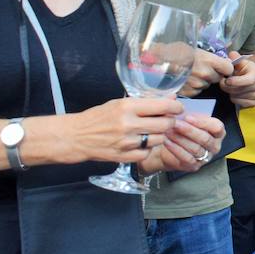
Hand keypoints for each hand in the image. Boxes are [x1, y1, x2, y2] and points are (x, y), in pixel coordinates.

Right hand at [57, 96, 181, 164]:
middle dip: (170, 122)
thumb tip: (171, 97)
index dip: (176, 107)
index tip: (178, 108)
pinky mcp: (124, 156)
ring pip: (159, 139)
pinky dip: (147, 148)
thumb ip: (146, 101)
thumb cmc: (99, 117)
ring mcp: (127, 142)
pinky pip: (147, 152)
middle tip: (167, 120)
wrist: (76, 136)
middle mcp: (128, 124)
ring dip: (159, 135)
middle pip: (165, 124)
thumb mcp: (120, 103)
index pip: (163, 106)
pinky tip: (140, 143)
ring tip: (151, 131)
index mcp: (128, 106)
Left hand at [149, 113, 225, 173]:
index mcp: (217, 131)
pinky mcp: (194, 166)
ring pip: (195, 149)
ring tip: (168, 131)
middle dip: (189, 131)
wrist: (169, 147)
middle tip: (175, 124)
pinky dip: (176, 149)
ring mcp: (205, 157)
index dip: (203, 122)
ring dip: (181, 139)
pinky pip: (186, 158)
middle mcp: (214, 145)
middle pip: (205, 139)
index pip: (217, 127)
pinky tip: (166, 142)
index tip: (188, 116)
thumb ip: (179, 107)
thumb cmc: (181, 129)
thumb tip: (172, 96)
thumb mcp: (183, 116)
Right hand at [182, 49, 233, 96]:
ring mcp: (197, 84)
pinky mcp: (190, 92)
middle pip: (218, 78)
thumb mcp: (197, 50)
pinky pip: (197, 91)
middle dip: (212, 74)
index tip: (222, 67)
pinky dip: (193, 87)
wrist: (159, 61)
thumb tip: (226, 61)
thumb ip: (212, 58)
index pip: (229, 69)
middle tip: (201, 68)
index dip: (226, 68)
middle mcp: (205, 73)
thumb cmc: (177, 52)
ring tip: (191, 73)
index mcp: (209, 60)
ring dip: (202, 81)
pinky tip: (186, 80)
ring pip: (206, 85)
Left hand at [222, 54, 254, 107]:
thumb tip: (231, 55)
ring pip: (237, 97)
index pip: (248, 80)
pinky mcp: (254, 103)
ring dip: (230, 92)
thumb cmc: (247, 70)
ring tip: (230, 86)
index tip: (226, 80)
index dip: (236, 82)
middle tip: (222, 82)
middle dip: (227, 87)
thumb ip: (235, 58)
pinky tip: (235, 92)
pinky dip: (234, 98)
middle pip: (239, 90)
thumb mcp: (242, 62)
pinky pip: (239, 103)